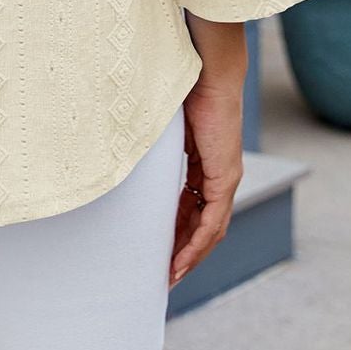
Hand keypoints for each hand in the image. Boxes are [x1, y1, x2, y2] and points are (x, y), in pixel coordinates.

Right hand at [169, 72, 243, 288]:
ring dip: (190, 256)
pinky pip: (211, 221)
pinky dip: (196, 243)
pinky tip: (180, 260)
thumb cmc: (185, 90)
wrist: (208, 72)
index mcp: (208, 166)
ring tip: (169, 277)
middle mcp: (221, 176)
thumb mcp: (167, 129)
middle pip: (204, 227)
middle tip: (164, 277)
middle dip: (185, 254)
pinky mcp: (225, 177)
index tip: (161, 252)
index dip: (178, 233)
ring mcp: (226, 178)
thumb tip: (124, 150)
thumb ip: (157, 148)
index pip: (194, 209)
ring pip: (209, 230)